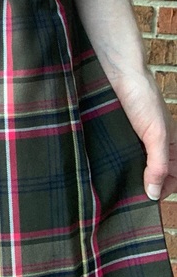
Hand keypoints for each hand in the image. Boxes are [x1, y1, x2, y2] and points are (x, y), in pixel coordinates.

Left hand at [111, 70, 176, 200]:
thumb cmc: (143, 99)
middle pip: (156, 173)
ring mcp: (137, 137)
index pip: (173, 178)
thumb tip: (153, 193)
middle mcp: (156, 143)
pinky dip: (118, 163)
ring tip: (115, 188)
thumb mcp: (156, 135)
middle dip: (145, 186)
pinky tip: (106, 168)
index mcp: (172, 145)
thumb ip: (159, 164)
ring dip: (130, 176)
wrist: (120, 73)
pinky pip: (123, 153)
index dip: (162, 191)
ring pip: (137, 164)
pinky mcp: (120, 132)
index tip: (145, 202)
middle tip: (127, 199)